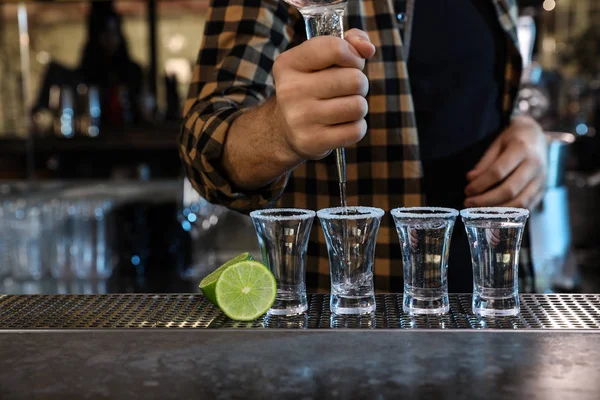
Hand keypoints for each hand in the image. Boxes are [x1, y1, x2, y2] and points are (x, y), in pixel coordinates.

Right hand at [272, 29, 375, 160]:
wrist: (285, 130)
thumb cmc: (311, 86)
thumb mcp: (320, 59)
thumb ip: (348, 43)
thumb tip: (367, 48)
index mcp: (289, 63)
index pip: (335, 49)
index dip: (353, 55)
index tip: (350, 63)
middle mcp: (291, 90)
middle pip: (354, 80)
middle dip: (359, 83)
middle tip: (347, 89)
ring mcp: (300, 118)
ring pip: (358, 106)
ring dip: (358, 106)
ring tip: (343, 107)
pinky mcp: (312, 141)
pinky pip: (356, 130)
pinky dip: (356, 127)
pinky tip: (342, 124)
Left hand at [464, 115, 547, 208]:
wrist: (537, 135)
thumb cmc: (513, 139)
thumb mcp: (496, 144)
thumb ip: (485, 163)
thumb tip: (470, 180)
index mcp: (521, 149)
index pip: (498, 172)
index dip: (480, 184)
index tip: (467, 190)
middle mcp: (535, 165)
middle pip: (509, 190)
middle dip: (486, 200)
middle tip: (469, 203)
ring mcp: (542, 179)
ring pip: (520, 202)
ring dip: (497, 210)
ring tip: (479, 210)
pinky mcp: (543, 189)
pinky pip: (528, 207)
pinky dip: (510, 213)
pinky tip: (495, 213)